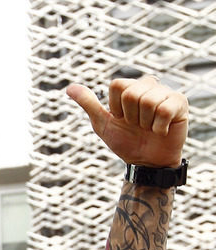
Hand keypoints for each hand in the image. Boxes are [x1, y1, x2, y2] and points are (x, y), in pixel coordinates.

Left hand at [66, 75, 187, 168]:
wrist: (146, 163)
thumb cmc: (126, 142)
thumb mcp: (103, 124)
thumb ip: (88, 104)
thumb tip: (69, 88)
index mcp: (130, 87)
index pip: (117, 86)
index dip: (116, 108)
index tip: (121, 119)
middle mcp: (148, 86)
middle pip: (131, 93)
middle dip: (130, 117)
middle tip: (137, 125)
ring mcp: (165, 93)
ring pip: (148, 101)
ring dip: (145, 123)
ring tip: (149, 128)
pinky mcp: (180, 103)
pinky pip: (164, 109)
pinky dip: (159, 126)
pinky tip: (161, 130)